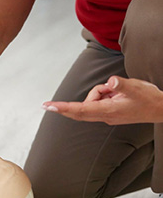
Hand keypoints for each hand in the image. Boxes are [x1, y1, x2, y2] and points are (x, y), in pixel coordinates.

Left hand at [42, 76, 162, 124]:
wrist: (160, 109)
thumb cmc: (149, 99)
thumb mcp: (138, 88)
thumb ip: (123, 84)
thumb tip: (111, 81)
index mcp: (108, 111)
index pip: (80, 109)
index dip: (64, 108)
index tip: (49, 107)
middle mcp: (104, 116)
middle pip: (79, 110)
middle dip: (65, 107)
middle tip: (46, 105)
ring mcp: (105, 116)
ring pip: (90, 101)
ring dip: (98, 92)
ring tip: (116, 89)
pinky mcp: (108, 113)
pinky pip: (97, 102)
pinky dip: (103, 94)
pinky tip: (116, 92)